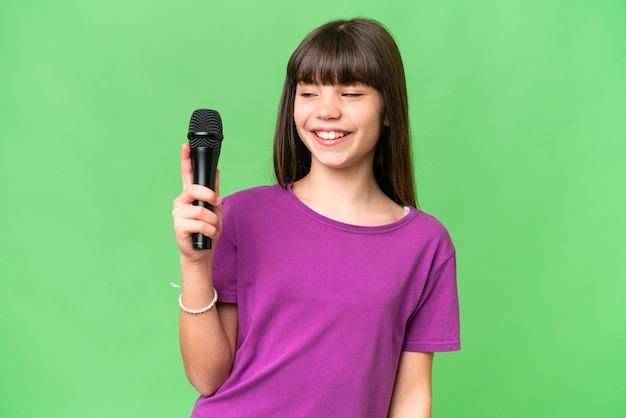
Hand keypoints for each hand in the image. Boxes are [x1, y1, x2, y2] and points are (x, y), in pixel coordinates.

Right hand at [172, 143, 222, 264]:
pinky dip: (209, 230)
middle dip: (209, 196)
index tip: (186, 145)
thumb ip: (213, 190)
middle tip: (216, 204)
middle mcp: (181, 202)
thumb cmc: (207, 229)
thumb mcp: (215, 208)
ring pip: (200, 210)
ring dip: (213, 221)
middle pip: (194, 189)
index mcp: (190, 195)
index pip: (186, 174)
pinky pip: (200, 224)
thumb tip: (216, 171)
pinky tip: (208, 235)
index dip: (186, 159)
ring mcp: (178, 214)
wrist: (202, 251)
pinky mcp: (179, 227)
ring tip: (212, 228)